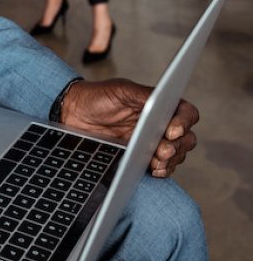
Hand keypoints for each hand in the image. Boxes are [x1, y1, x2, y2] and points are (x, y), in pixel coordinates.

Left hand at [61, 79, 198, 177]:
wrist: (73, 114)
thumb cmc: (96, 97)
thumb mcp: (120, 90)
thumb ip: (143, 95)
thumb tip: (162, 99)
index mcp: (158, 104)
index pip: (185, 112)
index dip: (185, 121)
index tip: (172, 130)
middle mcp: (159, 123)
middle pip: (186, 137)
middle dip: (178, 146)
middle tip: (161, 150)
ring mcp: (151, 141)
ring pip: (177, 154)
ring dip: (171, 160)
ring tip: (157, 161)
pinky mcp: (142, 157)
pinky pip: (162, 167)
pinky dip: (163, 170)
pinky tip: (155, 169)